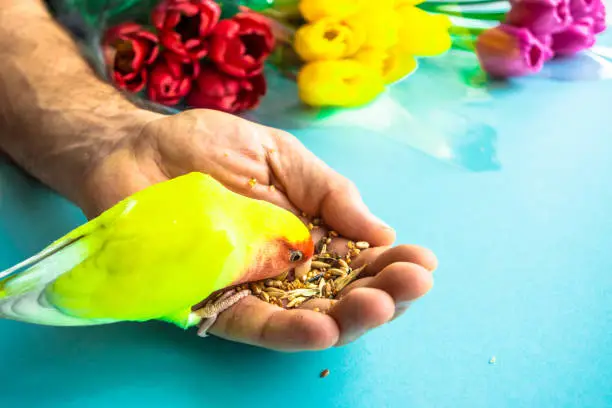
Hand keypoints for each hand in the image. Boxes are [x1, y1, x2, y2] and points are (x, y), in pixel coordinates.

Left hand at [80, 109, 437, 350]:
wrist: (134, 148)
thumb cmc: (207, 148)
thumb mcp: (282, 156)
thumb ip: (330, 193)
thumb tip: (381, 232)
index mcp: (310, 233)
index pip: (359, 259)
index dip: (392, 263)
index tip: (423, 262)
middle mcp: (286, 269)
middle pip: (340, 295)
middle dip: (381, 293)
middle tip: (413, 284)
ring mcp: (252, 289)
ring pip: (307, 317)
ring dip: (347, 317)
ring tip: (379, 306)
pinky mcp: (213, 304)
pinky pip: (254, 325)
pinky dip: (289, 331)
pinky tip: (323, 328)